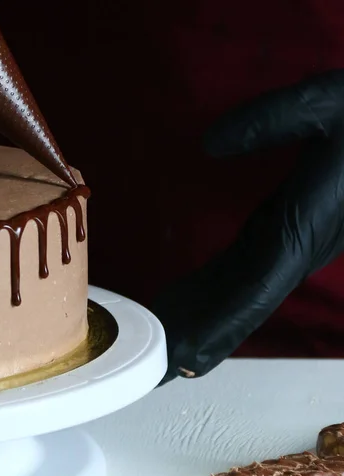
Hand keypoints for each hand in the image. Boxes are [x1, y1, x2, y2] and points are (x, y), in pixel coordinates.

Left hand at [152, 69, 343, 384]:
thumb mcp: (326, 102)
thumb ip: (269, 120)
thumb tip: (207, 144)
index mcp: (303, 228)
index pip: (253, 291)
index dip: (217, 325)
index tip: (183, 355)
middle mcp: (295, 251)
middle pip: (240, 308)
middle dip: (199, 339)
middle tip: (154, 370)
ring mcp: (290, 247)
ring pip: (240, 296)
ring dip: (201, 322)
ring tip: (160, 347)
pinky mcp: (283, 234)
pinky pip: (243, 274)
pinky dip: (212, 294)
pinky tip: (185, 301)